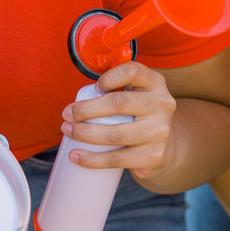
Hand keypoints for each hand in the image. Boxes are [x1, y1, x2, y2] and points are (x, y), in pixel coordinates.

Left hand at [61, 61, 177, 179]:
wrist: (163, 145)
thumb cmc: (139, 113)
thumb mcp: (138, 92)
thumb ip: (117, 85)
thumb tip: (78, 98)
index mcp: (155, 83)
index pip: (132, 71)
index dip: (110, 77)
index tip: (94, 87)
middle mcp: (162, 104)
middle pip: (118, 103)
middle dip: (85, 110)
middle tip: (66, 115)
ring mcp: (160, 132)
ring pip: (115, 134)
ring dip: (84, 134)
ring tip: (68, 132)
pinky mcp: (153, 156)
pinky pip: (117, 159)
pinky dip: (92, 159)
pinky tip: (76, 156)